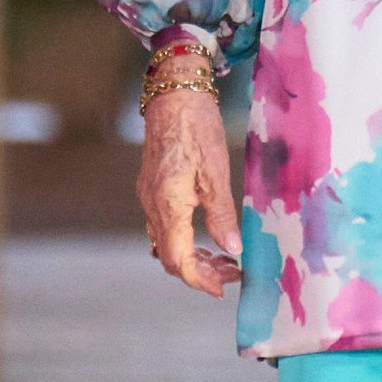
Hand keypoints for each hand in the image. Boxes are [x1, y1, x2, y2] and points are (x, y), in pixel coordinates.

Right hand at [138, 88, 242, 297]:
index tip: (223, 288)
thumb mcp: (216, 172)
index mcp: (167, 206)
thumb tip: (232, 249)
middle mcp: (151, 206)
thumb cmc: (197, 128)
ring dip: (192, 255)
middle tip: (231, 272)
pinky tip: (204, 232)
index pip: (178, 261)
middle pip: (170, 257)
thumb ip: (221, 215)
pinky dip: (183, 237)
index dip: (200, 280)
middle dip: (200, 271)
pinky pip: (163, 225)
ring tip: (223, 255)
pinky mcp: (151, 186)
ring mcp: (148, 196)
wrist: (174, 93)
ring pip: (165, 242)